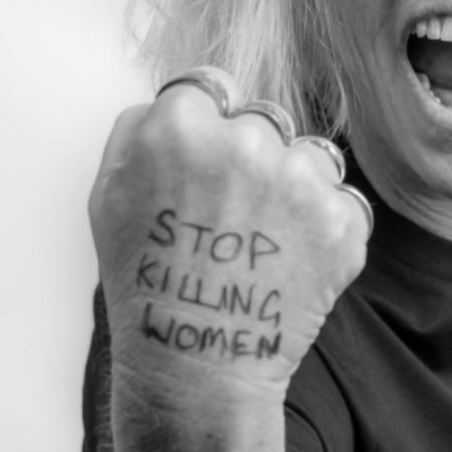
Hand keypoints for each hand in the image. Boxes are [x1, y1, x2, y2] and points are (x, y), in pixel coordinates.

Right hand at [89, 67, 369, 397]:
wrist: (198, 366)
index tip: (209, 157)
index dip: (209, 123)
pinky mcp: (343, 221)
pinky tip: (294, 258)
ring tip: (268, 238)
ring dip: (296, 185)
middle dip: (251, 157)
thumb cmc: (145, 283)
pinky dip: (326, 226)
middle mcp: (247, 143)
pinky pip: (344, 199)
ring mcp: (301, 182)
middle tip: (232, 214)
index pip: (211, 86)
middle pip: (264, 120)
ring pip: (312, 154)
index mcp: (181, 128)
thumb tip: (180, 99)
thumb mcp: (107, 194)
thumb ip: (139, 128)